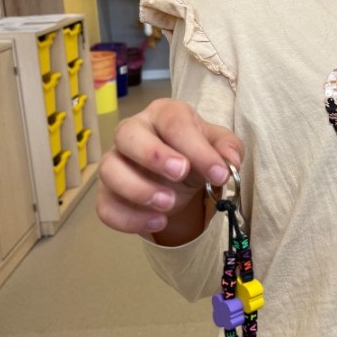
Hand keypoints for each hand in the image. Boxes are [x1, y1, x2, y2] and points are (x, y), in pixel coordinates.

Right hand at [97, 98, 243, 242]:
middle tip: (181, 174)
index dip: (196, 148)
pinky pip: (106, 206)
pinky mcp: (107, 192)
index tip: (218, 174)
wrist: (179, 177)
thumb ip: (228, 148)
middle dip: (153, 155)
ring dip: (138, 189)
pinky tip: (157, 222)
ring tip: (168, 204)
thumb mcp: (218, 146)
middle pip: (126, 133)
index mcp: (163, 114)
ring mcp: (115, 161)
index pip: (174, 123)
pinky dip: (129, 218)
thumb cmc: (196, 152)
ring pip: (109, 170)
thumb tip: (230, 160)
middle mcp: (133, 131)